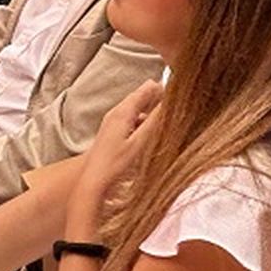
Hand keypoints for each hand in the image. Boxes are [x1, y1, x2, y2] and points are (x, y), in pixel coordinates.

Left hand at [77, 81, 162, 207]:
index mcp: (123, 111)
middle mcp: (117, 111)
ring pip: (138, 109)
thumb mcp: (139, 143)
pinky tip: (149, 139)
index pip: (149, 87)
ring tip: (164, 130)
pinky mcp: (112, 131)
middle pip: (143, 96)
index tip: (178, 102)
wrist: (92, 182)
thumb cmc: (115, 164)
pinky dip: (142, 124)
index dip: (165, 91)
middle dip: (159, 103)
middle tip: (173, 117)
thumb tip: (171, 103)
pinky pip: (132, 119)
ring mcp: (113, 120)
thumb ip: (155, 121)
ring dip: (151, 115)